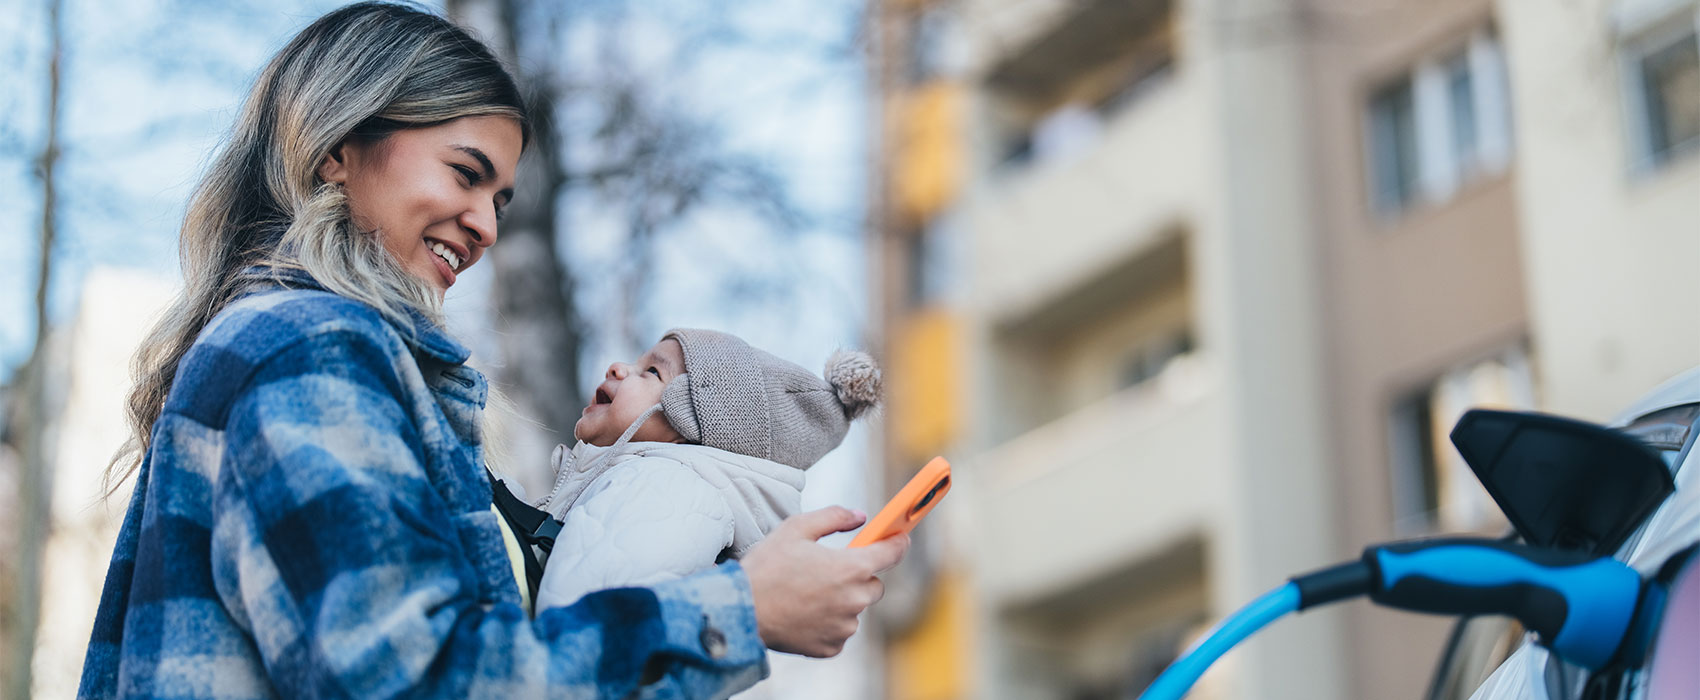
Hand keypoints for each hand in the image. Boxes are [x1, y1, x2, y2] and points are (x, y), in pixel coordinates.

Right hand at [741, 506, 909, 656]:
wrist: (741, 611)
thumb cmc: (766, 567)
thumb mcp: (796, 528)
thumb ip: (833, 517)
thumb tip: (860, 516)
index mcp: (852, 568)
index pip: (892, 553)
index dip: (898, 542)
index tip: (900, 537)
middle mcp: (854, 600)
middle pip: (874, 584)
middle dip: (858, 575)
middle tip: (831, 569)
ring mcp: (844, 627)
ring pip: (854, 608)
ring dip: (841, 600)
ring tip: (808, 593)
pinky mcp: (831, 646)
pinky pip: (840, 630)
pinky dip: (828, 622)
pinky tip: (804, 612)